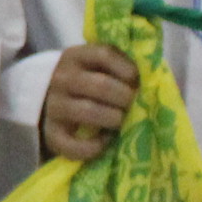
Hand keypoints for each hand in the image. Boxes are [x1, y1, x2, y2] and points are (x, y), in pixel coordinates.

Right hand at [39, 43, 141, 162]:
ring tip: (121, 121)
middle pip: (101, 85)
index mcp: (75, 56)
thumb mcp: (96, 66)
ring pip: (89, 111)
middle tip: (132, 105)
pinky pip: (73, 144)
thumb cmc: (86, 83)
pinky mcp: (51, 134)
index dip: (127, 68)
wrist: (49, 102)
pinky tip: (105, 141)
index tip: (136, 80)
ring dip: (114, 118)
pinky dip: (94, 147)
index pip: (104, 54)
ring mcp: (53, 106)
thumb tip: (152, 77)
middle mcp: (60, 78)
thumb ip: (119, 65)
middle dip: (125, 97)